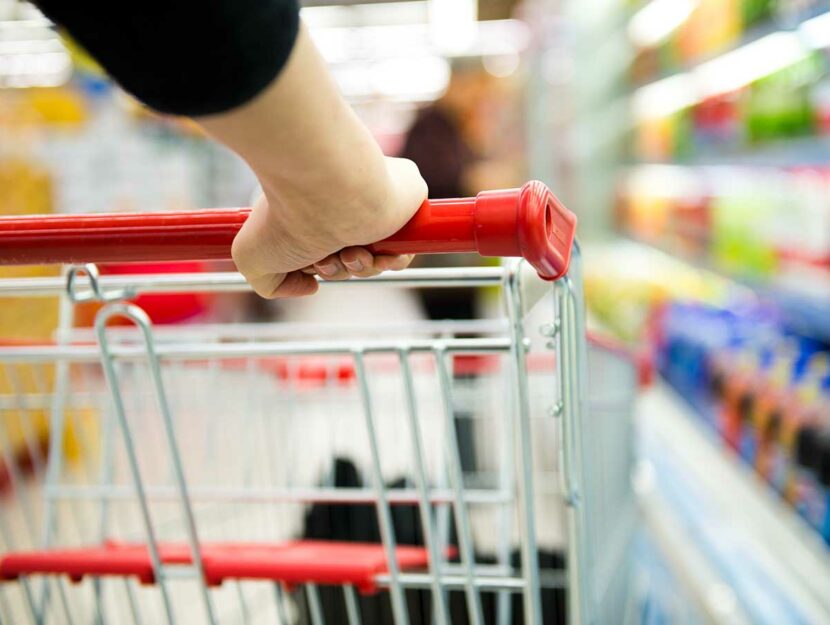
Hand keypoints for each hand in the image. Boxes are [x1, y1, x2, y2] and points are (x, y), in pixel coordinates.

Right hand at [231, 156, 426, 297]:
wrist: (327, 188)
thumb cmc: (286, 216)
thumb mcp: (251, 258)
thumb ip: (270, 284)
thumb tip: (310, 287)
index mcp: (312, 208)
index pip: (322, 248)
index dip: (319, 267)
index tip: (309, 265)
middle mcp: (342, 203)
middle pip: (349, 258)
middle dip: (337, 269)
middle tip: (326, 258)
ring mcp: (374, 201)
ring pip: (376, 258)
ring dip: (360, 268)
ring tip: (349, 252)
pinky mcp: (406, 199)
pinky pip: (404, 250)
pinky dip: (389, 262)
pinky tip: (372, 252)